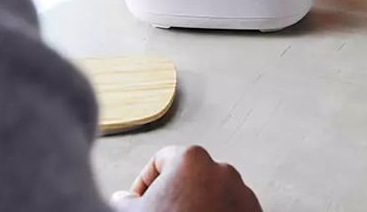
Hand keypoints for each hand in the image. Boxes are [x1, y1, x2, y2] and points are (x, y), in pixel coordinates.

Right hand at [110, 145, 261, 211]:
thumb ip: (124, 201)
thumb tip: (123, 199)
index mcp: (191, 159)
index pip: (161, 160)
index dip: (144, 183)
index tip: (139, 202)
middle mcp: (222, 169)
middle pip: (190, 176)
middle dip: (174, 196)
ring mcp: (243, 193)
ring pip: (213, 193)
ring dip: (198, 207)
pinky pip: (231, 210)